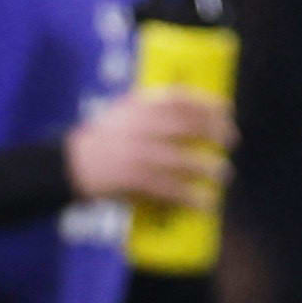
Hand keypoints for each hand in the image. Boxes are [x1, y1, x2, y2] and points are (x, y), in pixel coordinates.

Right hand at [64, 87, 233, 212]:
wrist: (71, 164)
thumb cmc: (103, 138)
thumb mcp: (123, 112)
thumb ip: (151, 107)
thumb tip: (193, 108)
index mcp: (138, 107)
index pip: (180, 99)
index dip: (208, 103)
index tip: (226, 109)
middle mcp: (140, 128)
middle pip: (188, 127)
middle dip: (215, 133)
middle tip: (230, 141)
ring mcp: (138, 155)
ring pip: (184, 161)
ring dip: (209, 168)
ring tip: (222, 174)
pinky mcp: (135, 181)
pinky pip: (170, 190)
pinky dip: (191, 197)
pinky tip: (206, 203)